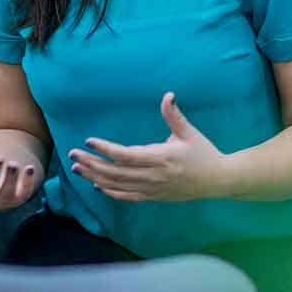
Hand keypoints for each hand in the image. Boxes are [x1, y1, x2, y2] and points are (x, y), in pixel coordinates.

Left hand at [69, 93, 225, 202]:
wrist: (217, 180)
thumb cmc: (204, 153)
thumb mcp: (189, 132)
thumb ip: (174, 115)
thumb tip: (167, 95)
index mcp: (160, 157)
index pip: (125, 155)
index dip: (105, 149)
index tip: (89, 141)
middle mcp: (152, 176)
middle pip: (115, 171)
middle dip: (92, 162)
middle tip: (73, 154)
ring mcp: (152, 189)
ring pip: (117, 185)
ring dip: (95, 176)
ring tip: (77, 168)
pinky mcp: (153, 197)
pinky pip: (127, 196)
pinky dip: (109, 191)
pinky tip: (96, 184)